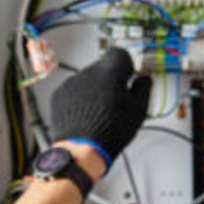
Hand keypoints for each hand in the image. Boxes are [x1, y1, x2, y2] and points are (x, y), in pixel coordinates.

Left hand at [50, 48, 151, 165]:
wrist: (82, 149)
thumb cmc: (111, 131)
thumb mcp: (138, 109)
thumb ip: (143, 88)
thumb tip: (144, 79)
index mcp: (111, 72)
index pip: (119, 54)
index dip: (126, 65)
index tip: (128, 76)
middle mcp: (89, 73)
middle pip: (102, 67)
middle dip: (109, 79)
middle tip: (115, 99)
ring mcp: (72, 83)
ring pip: (87, 79)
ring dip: (94, 89)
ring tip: (100, 112)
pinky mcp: (59, 95)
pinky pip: (73, 90)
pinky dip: (79, 98)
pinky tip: (86, 115)